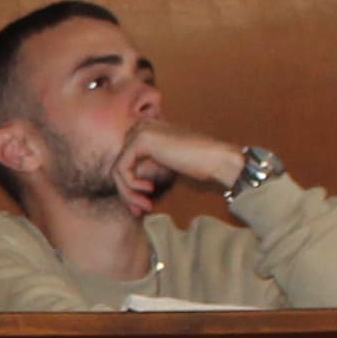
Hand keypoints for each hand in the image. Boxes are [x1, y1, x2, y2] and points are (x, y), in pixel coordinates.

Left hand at [111, 123, 250, 203]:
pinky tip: (149, 190)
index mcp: (145, 130)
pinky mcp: (141, 139)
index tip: (141, 208)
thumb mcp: (164, 168)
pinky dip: (132, 186)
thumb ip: (144, 171)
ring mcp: (139, 130)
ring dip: (129, 194)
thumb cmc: (198, 167)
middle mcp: (140, 126)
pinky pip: (121, 168)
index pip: (124, 163)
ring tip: (146, 206)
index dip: (129, 189)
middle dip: (127, 193)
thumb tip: (123, 192)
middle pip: (118, 166)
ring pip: (117, 169)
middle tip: (140, 211)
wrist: (218, 160)